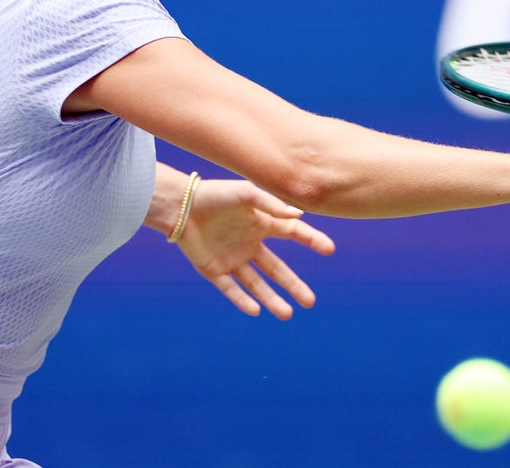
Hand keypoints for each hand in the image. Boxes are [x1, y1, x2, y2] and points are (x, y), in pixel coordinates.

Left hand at [176, 178, 335, 318]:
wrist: (180, 205)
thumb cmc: (214, 194)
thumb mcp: (246, 194)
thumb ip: (271, 205)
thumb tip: (300, 217)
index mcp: (260, 223)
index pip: (292, 233)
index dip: (311, 240)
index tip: (329, 249)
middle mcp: (249, 243)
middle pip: (277, 269)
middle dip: (294, 285)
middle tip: (310, 302)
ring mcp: (232, 258)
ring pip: (256, 284)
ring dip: (272, 299)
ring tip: (288, 314)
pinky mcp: (213, 270)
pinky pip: (231, 289)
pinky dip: (242, 300)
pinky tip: (256, 310)